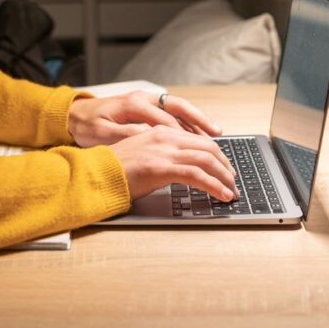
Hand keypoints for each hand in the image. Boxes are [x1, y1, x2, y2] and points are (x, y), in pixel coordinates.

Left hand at [67, 91, 221, 147]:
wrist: (73, 114)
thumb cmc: (86, 126)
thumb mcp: (101, 133)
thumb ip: (126, 135)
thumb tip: (149, 138)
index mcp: (133, 104)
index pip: (165, 119)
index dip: (182, 135)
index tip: (196, 149)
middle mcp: (143, 98)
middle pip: (178, 107)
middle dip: (199, 120)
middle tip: (217, 135)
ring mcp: (146, 100)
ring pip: (179, 108)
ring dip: (197, 121)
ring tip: (215, 136)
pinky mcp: (146, 107)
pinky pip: (172, 112)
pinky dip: (187, 122)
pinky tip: (197, 134)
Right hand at [108, 126, 237, 200]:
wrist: (96, 174)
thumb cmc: (114, 169)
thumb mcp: (141, 155)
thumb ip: (161, 156)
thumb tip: (181, 169)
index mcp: (160, 132)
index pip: (197, 139)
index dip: (216, 154)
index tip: (223, 167)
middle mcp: (164, 137)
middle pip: (207, 147)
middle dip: (225, 165)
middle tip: (232, 180)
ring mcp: (163, 151)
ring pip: (207, 159)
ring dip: (224, 177)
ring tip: (232, 191)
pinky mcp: (162, 167)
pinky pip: (197, 174)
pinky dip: (214, 185)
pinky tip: (222, 195)